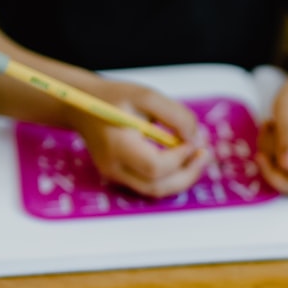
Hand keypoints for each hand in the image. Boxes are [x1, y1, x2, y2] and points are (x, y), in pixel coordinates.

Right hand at [67, 81, 210, 197]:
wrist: (82, 105)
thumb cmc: (114, 98)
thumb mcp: (146, 96)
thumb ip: (175, 115)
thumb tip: (195, 139)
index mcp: (117, 145)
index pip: (155, 166)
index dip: (179, 157)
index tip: (192, 140)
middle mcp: (114, 167)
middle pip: (157, 187)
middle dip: (187, 174)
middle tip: (205, 154)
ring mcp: (116, 176)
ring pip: (155, 191)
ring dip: (182, 178)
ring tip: (198, 156)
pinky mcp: (121, 177)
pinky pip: (150, 185)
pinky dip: (171, 176)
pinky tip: (183, 158)